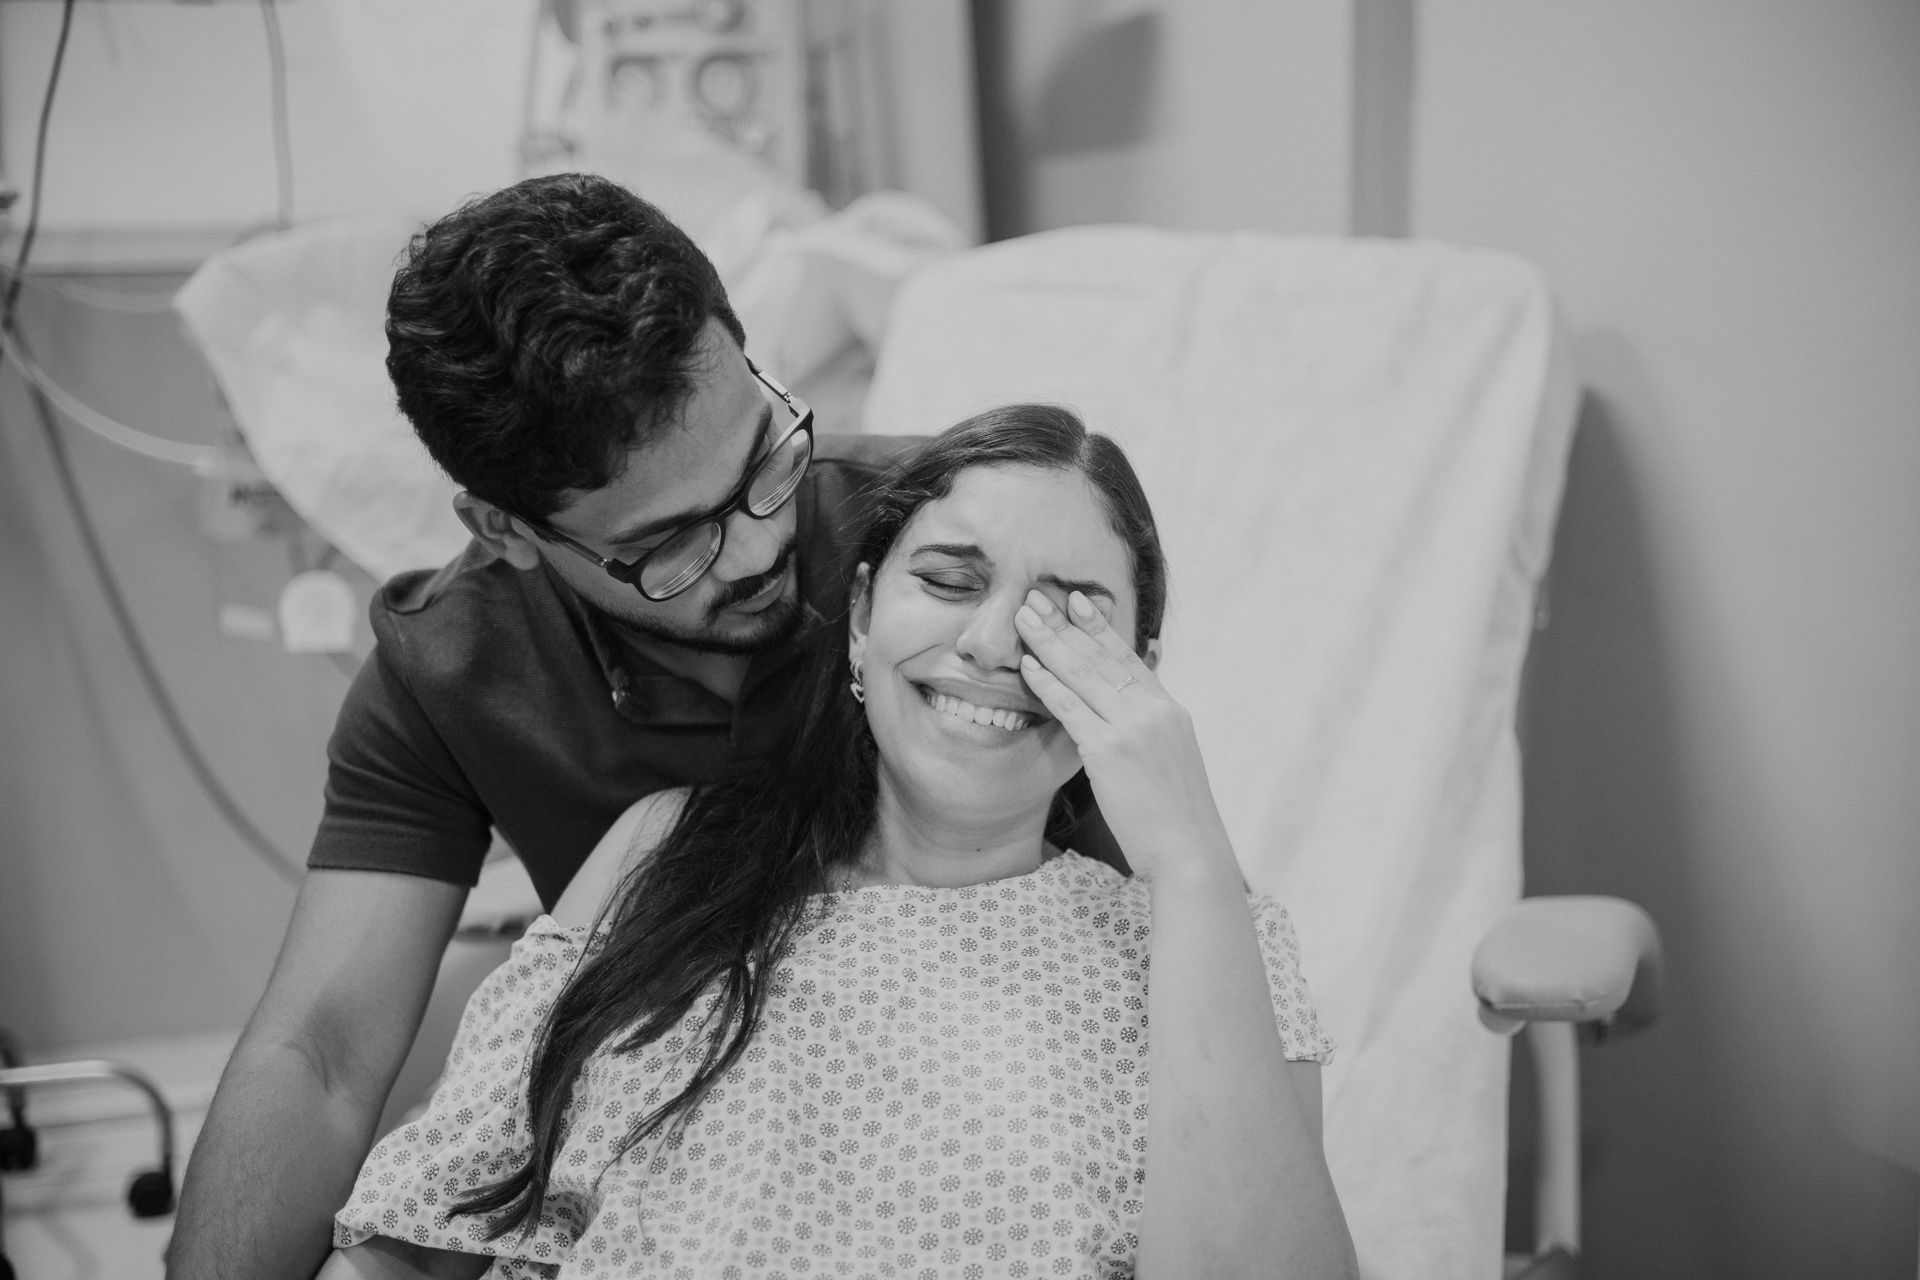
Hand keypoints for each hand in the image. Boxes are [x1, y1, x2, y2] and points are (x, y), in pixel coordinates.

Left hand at [1014, 589, 1236, 883]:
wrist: (1191, 854)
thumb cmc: (1178, 821)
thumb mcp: (1174, 764)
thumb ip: (1153, 734)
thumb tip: (1135, 723)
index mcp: (1170, 711)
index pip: (1129, 658)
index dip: (1100, 628)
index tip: (1078, 601)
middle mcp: (1154, 710)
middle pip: (1101, 657)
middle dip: (1065, 624)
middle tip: (1036, 596)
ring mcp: (1132, 727)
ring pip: (1083, 673)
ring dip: (1049, 641)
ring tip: (1024, 616)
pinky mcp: (1110, 750)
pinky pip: (1071, 707)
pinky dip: (1046, 683)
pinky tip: (1026, 666)